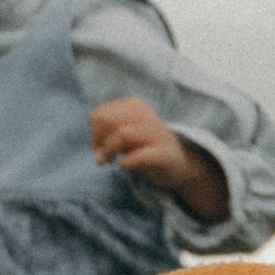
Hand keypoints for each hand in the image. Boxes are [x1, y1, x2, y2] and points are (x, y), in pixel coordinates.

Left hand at [90, 96, 228, 221]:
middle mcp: (147, 116)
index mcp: (135, 106)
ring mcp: (157, 135)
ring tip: (108, 162)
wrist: (180, 163)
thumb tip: (95, 149)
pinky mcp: (164, 154)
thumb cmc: (145, 147)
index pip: (100, 114)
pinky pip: (139, 156)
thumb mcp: (124, 134)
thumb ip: (107, 134)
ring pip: (122, 135)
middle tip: (101, 156)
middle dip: (99, 140)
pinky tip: (125, 167)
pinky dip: (126, 164)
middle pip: (108, 120)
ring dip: (109, 151)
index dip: (94, 133)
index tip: (99, 146)